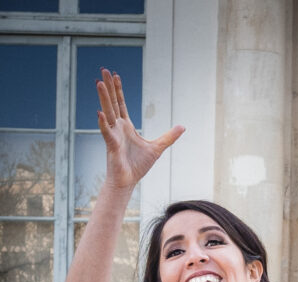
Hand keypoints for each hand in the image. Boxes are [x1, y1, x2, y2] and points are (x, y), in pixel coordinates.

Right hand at [96, 69, 183, 189]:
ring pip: (108, 113)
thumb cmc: (138, 165)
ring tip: (100, 83)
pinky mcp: (111, 146)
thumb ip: (169, 137)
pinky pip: (106, 132)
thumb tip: (182, 127)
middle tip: (103, 69)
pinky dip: (103, 123)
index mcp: (126, 127)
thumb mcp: (158, 148)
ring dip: (104, 98)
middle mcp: (117, 128)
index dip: (119, 90)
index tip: (115, 75)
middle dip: (109, 87)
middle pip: (113, 103)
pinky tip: (100, 113)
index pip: (121, 104)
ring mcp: (113, 135)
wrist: (128, 181)